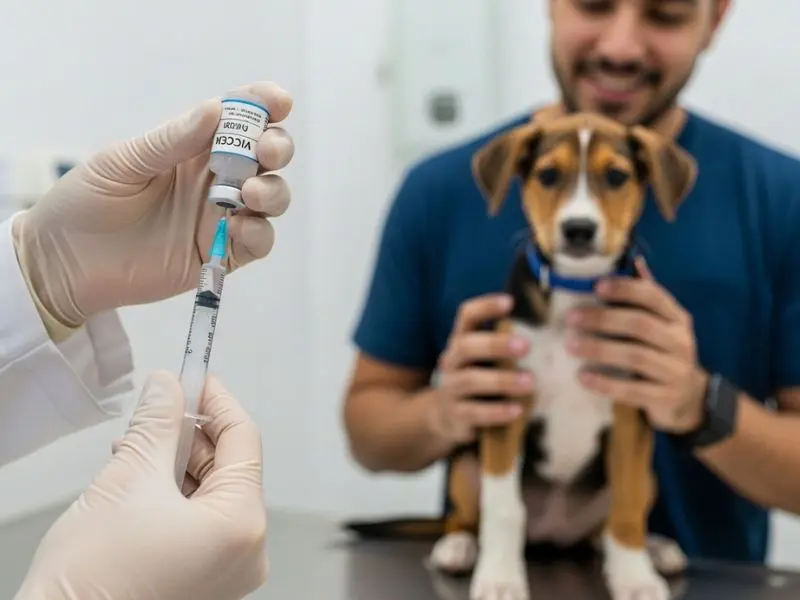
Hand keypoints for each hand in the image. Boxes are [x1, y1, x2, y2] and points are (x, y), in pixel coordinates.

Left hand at [12, 81, 293, 333]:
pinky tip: (240, 228)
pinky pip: (257, 242)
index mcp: (192, 146)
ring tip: (249, 194)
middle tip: (266, 151)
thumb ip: (171, 141)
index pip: (238, 118)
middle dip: (277, 147)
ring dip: (273, 191)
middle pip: (267, 155)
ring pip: (272, 197)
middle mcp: (214, 178)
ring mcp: (220, 216)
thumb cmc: (86, 202)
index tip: (277, 102)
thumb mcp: (124, 162)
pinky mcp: (221, 253)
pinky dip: (260, 233)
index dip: (264, 105)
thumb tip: (215, 109)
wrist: (65, 263)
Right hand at [15, 371, 266, 599]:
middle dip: (190, 433)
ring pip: (211, 491)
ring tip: (137, 444)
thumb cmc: (94, 579)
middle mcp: (246, 550)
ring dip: (175, 461)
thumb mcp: (129, 478)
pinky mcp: (204, 577)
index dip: (217, 402)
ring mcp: (227, 568)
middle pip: (228, 466)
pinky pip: (200, 518)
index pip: (243, 440)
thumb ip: (157, 423)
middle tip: (160, 406)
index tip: (195, 377)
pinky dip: (173, 492)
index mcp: (242, 524)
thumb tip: (167, 388)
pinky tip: (140, 475)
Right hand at [430, 293, 532, 445]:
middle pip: (466, 346)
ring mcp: (450, 388)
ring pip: (471, 380)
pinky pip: (474, 412)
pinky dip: (497, 411)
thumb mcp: (484, 360)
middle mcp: (452, 361)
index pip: (467, 316)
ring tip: (530, 382)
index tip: (510, 302)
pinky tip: (517, 411)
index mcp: (461, 340)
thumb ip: (505, 348)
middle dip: (495, 344)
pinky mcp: (455, 415)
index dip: (485, 306)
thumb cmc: (477, 380)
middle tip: (525, 346)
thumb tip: (551, 336)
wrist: (445, 417)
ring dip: (502, 380)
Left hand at [564, 258, 708, 432]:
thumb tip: (634, 260)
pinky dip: (606, 383)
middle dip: (603, 319)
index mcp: (677, 318)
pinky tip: (583, 377)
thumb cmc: (664, 353)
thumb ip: (647, 296)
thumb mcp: (662, 324)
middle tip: (570, 318)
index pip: (654, 296)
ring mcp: (675, 371)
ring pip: (636, 357)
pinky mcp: (665, 398)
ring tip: (570, 345)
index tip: (597, 286)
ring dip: (600, 349)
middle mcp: (680, 342)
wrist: (689, 398)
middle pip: (641, 325)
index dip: (626, 289)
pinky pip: (633, 390)